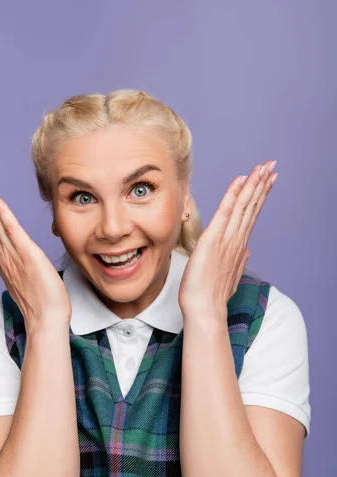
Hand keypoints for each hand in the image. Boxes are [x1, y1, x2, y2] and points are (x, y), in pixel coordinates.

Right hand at [0, 175, 71, 331]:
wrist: (47, 320)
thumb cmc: (43, 303)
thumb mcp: (28, 279)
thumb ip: (21, 264)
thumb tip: (23, 256)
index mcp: (4, 260)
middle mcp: (3, 255)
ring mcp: (13, 254)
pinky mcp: (26, 253)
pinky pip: (11, 228)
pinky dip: (0, 211)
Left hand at [178, 161, 277, 321]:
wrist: (204, 309)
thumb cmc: (212, 295)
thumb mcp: (228, 276)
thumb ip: (239, 261)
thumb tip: (247, 252)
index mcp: (238, 246)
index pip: (251, 215)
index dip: (260, 196)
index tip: (268, 180)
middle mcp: (236, 239)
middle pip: (252, 206)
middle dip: (262, 184)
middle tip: (272, 166)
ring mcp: (227, 238)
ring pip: (244, 205)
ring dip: (254, 184)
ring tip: (263, 167)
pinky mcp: (214, 239)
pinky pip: (226, 211)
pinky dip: (234, 194)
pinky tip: (241, 180)